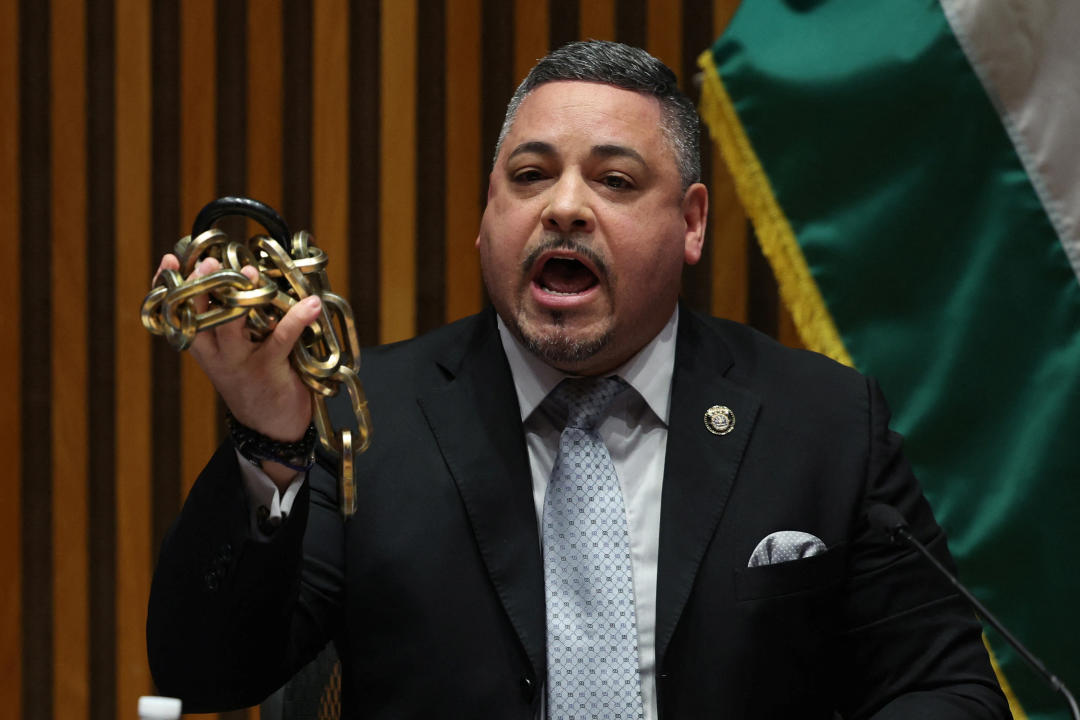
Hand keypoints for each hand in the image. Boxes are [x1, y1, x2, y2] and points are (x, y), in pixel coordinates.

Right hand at [154, 253, 320, 481]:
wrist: (272, 430)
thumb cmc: (255, 381)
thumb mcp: (233, 353)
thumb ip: (232, 323)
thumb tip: (245, 275)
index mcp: (204, 346)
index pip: (178, 312)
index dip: (170, 285)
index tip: (169, 259)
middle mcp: (216, 354)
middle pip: (198, 316)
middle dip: (201, 286)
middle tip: (207, 262)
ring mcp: (240, 362)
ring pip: (230, 326)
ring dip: (240, 296)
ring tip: (251, 272)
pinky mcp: (268, 369)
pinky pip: (280, 339)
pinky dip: (297, 319)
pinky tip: (311, 304)